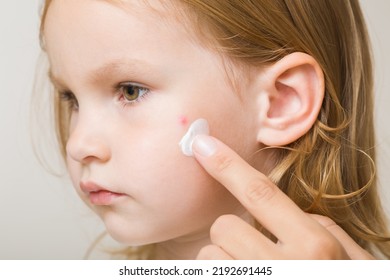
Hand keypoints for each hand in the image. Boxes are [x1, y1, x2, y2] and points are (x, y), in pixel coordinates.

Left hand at [192, 135, 373, 259]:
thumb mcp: (349, 257)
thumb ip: (318, 226)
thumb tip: (280, 207)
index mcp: (315, 247)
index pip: (260, 194)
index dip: (227, 165)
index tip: (201, 144)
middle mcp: (286, 269)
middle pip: (224, 228)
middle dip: (230, 234)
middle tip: (252, 249)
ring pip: (209, 258)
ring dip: (223, 261)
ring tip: (250, 269)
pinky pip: (204, 275)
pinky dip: (218, 271)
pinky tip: (240, 274)